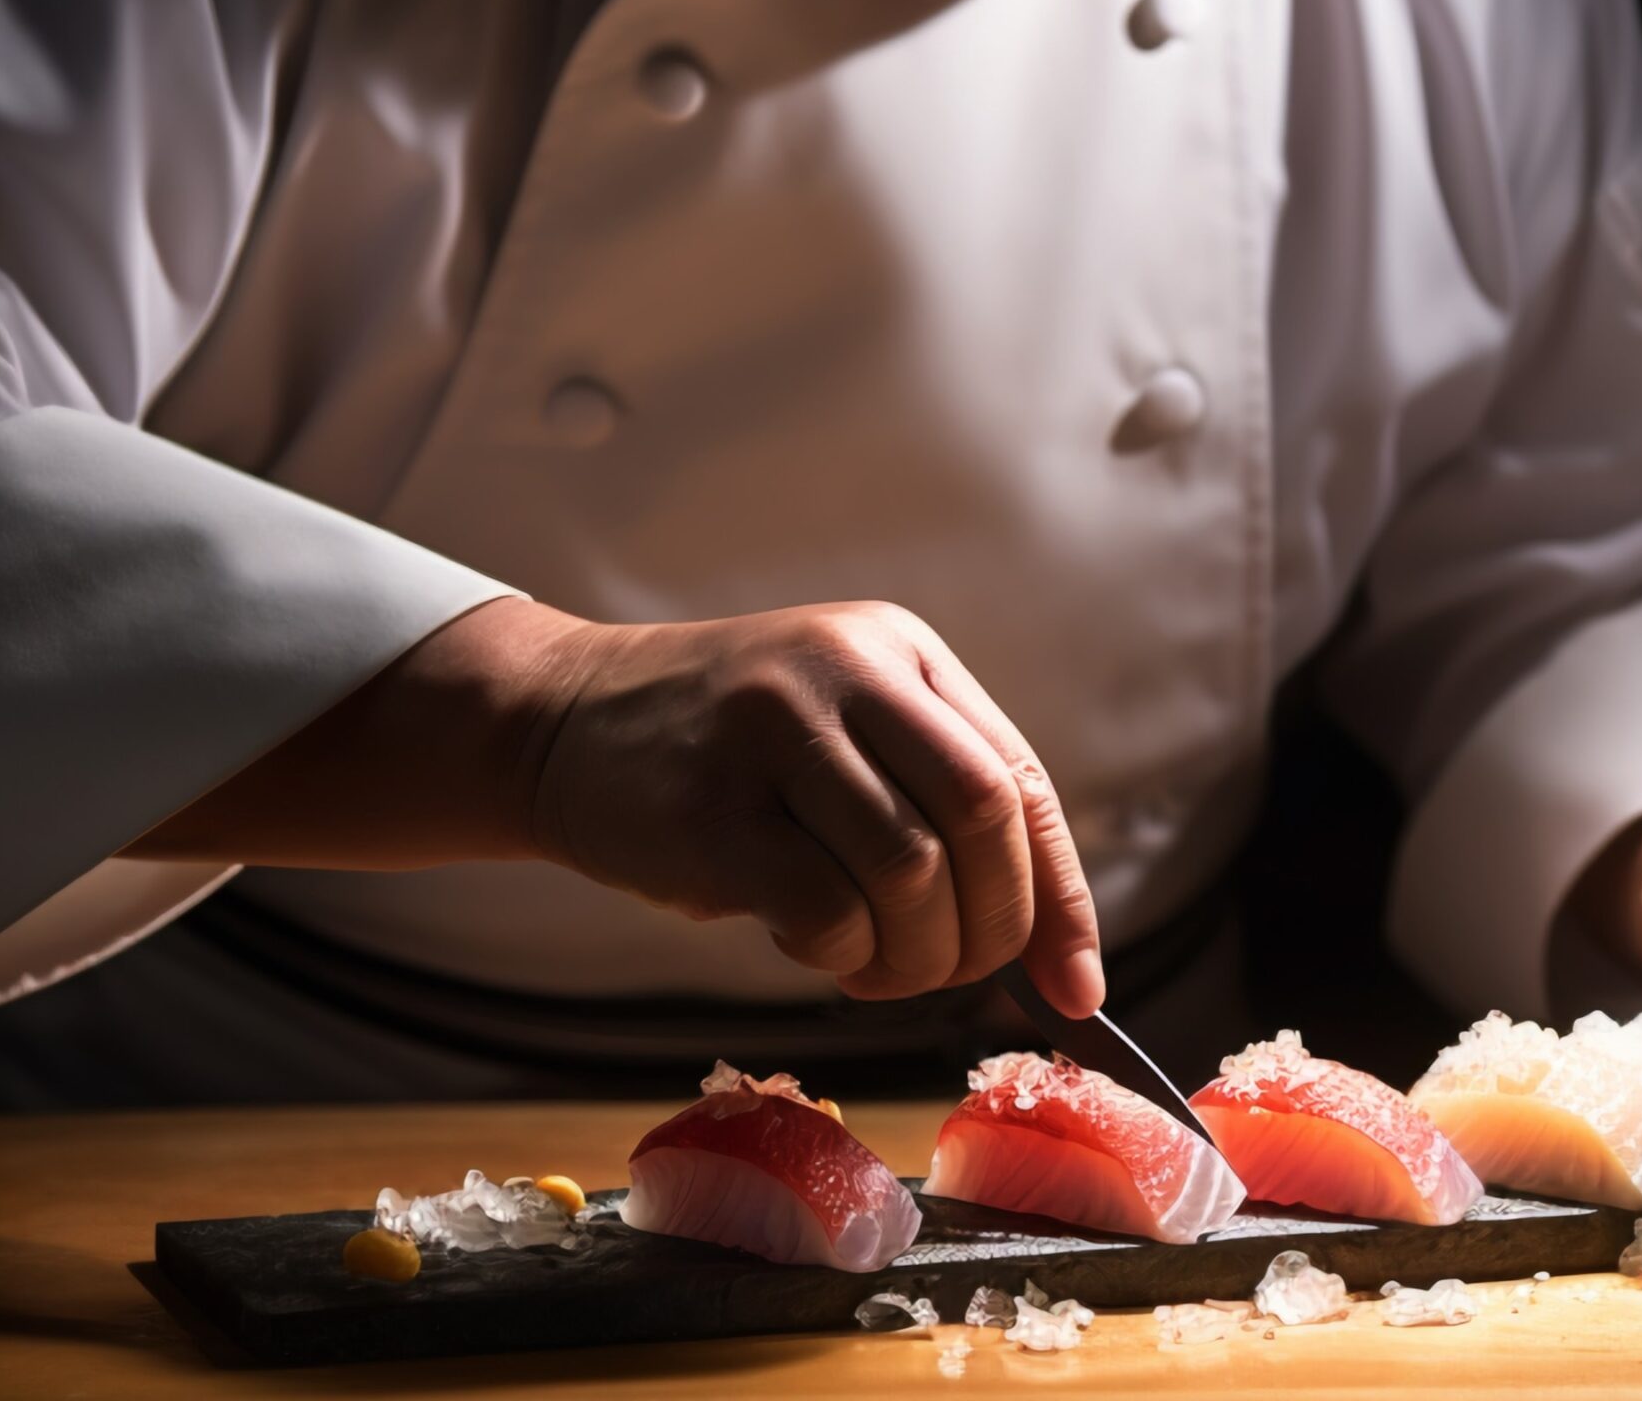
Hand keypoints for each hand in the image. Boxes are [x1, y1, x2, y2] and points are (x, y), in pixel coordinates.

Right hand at [511, 600, 1104, 1013]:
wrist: (563, 721)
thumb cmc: (729, 760)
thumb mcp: (844, 737)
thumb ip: (942, 813)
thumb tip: (1064, 967)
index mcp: (899, 651)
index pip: (1020, 782)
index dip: (1063, 899)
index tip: (1078, 989)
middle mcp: (846, 670)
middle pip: (981, 815)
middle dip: (988, 929)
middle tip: (950, 976)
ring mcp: (774, 729)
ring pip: (909, 869)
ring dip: (911, 955)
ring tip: (872, 967)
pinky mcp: (711, 805)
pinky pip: (823, 908)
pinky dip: (838, 954)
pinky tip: (812, 948)